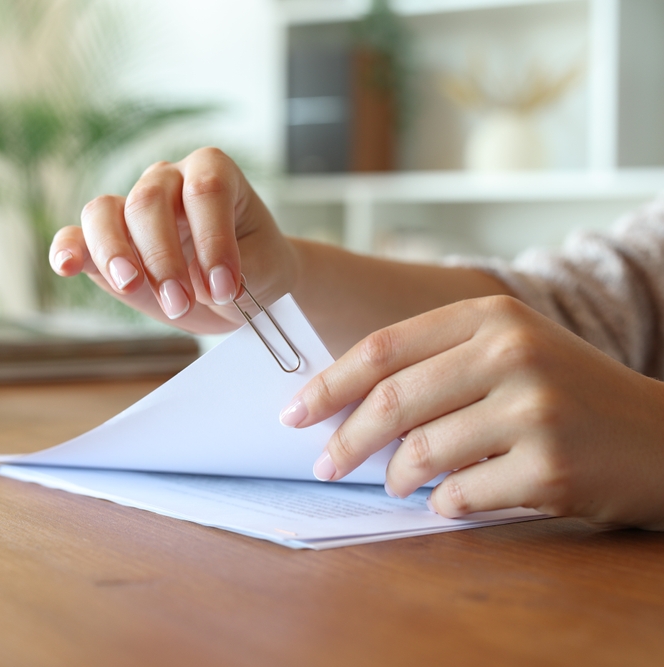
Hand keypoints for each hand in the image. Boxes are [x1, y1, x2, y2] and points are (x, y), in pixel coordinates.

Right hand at [48, 147, 298, 333]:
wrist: (238, 290)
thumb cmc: (256, 267)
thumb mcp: (265, 271)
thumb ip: (239, 272)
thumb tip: (200, 284)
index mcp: (213, 172)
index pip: (205, 190)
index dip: (213, 239)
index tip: (225, 287)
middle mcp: (168, 181)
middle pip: (149, 200)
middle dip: (163, 257)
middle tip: (181, 303)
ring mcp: (131, 209)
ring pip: (106, 212)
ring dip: (115, 253)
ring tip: (130, 286)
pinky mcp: (106, 244)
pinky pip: (77, 236)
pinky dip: (68, 249)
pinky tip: (67, 267)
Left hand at [280, 295, 663, 529]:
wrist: (663, 438)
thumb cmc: (565, 394)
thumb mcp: (506, 351)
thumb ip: (431, 363)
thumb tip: (340, 403)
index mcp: (489, 316)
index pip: (382, 348)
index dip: (328, 384)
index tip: (293, 413)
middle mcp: (511, 353)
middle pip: (390, 402)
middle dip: (343, 440)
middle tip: (322, 464)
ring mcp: (534, 409)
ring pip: (419, 452)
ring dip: (394, 477)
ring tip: (397, 482)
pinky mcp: (549, 467)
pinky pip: (458, 495)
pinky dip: (440, 504)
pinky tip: (448, 499)